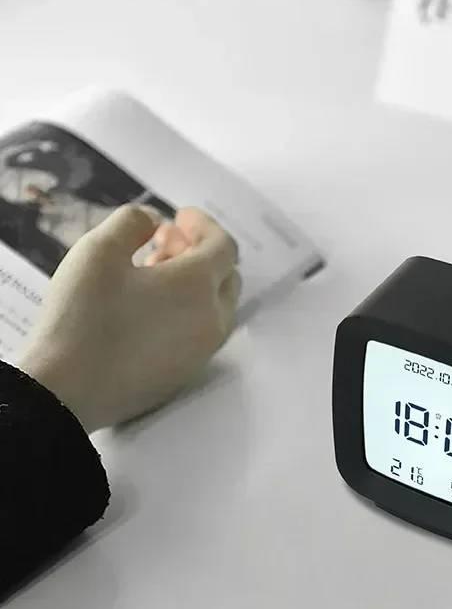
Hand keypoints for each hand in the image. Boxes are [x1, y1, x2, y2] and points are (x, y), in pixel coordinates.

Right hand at [18, 205, 240, 432]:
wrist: (68, 391)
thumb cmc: (82, 315)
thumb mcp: (98, 250)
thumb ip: (133, 222)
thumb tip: (155, 219)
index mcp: (198, 285)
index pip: (223, 246)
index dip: (204, 225)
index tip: (181, 216)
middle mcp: (213, 318)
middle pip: (226, 276)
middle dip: (201, 253)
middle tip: (165, 243)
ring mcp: (204, 350)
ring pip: (216, 306)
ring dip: (196, 283)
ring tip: (153, 273)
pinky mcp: (188, 373)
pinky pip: (202, 332)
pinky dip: (189, 311)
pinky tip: (151, 310)